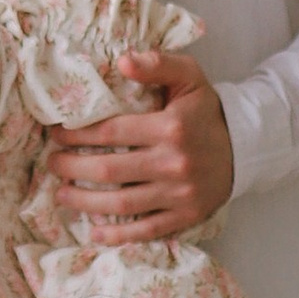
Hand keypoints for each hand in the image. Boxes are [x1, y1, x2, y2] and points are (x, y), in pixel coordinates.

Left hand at [42, 46, 235, 240]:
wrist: (246, 146)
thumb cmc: (205, 111)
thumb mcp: (189, 76)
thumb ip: (157, 63)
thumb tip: (122, 61)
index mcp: (170, 127)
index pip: (110, 131)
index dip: (77, 134)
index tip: (56, 133)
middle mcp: (174, 162)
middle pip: (108, 170)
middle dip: (72, 167)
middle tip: (52, 163)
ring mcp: (180, 194)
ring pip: (121, 204)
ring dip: (84, 201)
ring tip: (61, 193)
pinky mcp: (186, 216)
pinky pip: (146, 229)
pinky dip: (118, 236)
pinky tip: (93, 232)